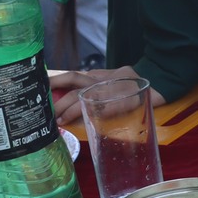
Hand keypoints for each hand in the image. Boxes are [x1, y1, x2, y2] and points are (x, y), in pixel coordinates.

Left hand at [49, 66, 164, 125]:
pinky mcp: (121, 101)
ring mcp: (110, 91)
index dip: (54, 82)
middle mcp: (100, 81)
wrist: (157, 81)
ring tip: (58, 119)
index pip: (70, 77)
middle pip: (73, 83)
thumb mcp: (112, 77)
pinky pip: (100, 108)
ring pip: (82, 95)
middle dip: (57, 97)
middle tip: (44, 110)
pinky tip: (78, 121)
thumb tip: (76, 89)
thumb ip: (95, 81)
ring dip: (67, 108)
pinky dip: (87, 114)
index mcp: (96, 76)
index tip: (40, 91)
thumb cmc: (132, 81)